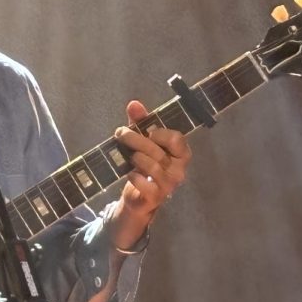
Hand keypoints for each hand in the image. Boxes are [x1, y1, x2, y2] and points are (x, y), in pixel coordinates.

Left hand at [110, 99, 191, 244]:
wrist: (137, 195)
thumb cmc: (143, 163)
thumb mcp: (141, 140)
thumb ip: (140, 122)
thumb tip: (134, 104)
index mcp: (180, 154)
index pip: (178, 139)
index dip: (160, 133)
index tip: (147, 132)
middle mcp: (179, 170)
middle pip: (159, 151)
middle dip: (136, 139)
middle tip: (121, 134)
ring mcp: (169, 185)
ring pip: (153, 167)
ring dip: (135, 157)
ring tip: (128, 155)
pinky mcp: (156, 197)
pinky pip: (146, 185)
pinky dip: (134, 177)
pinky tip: (129, 173)